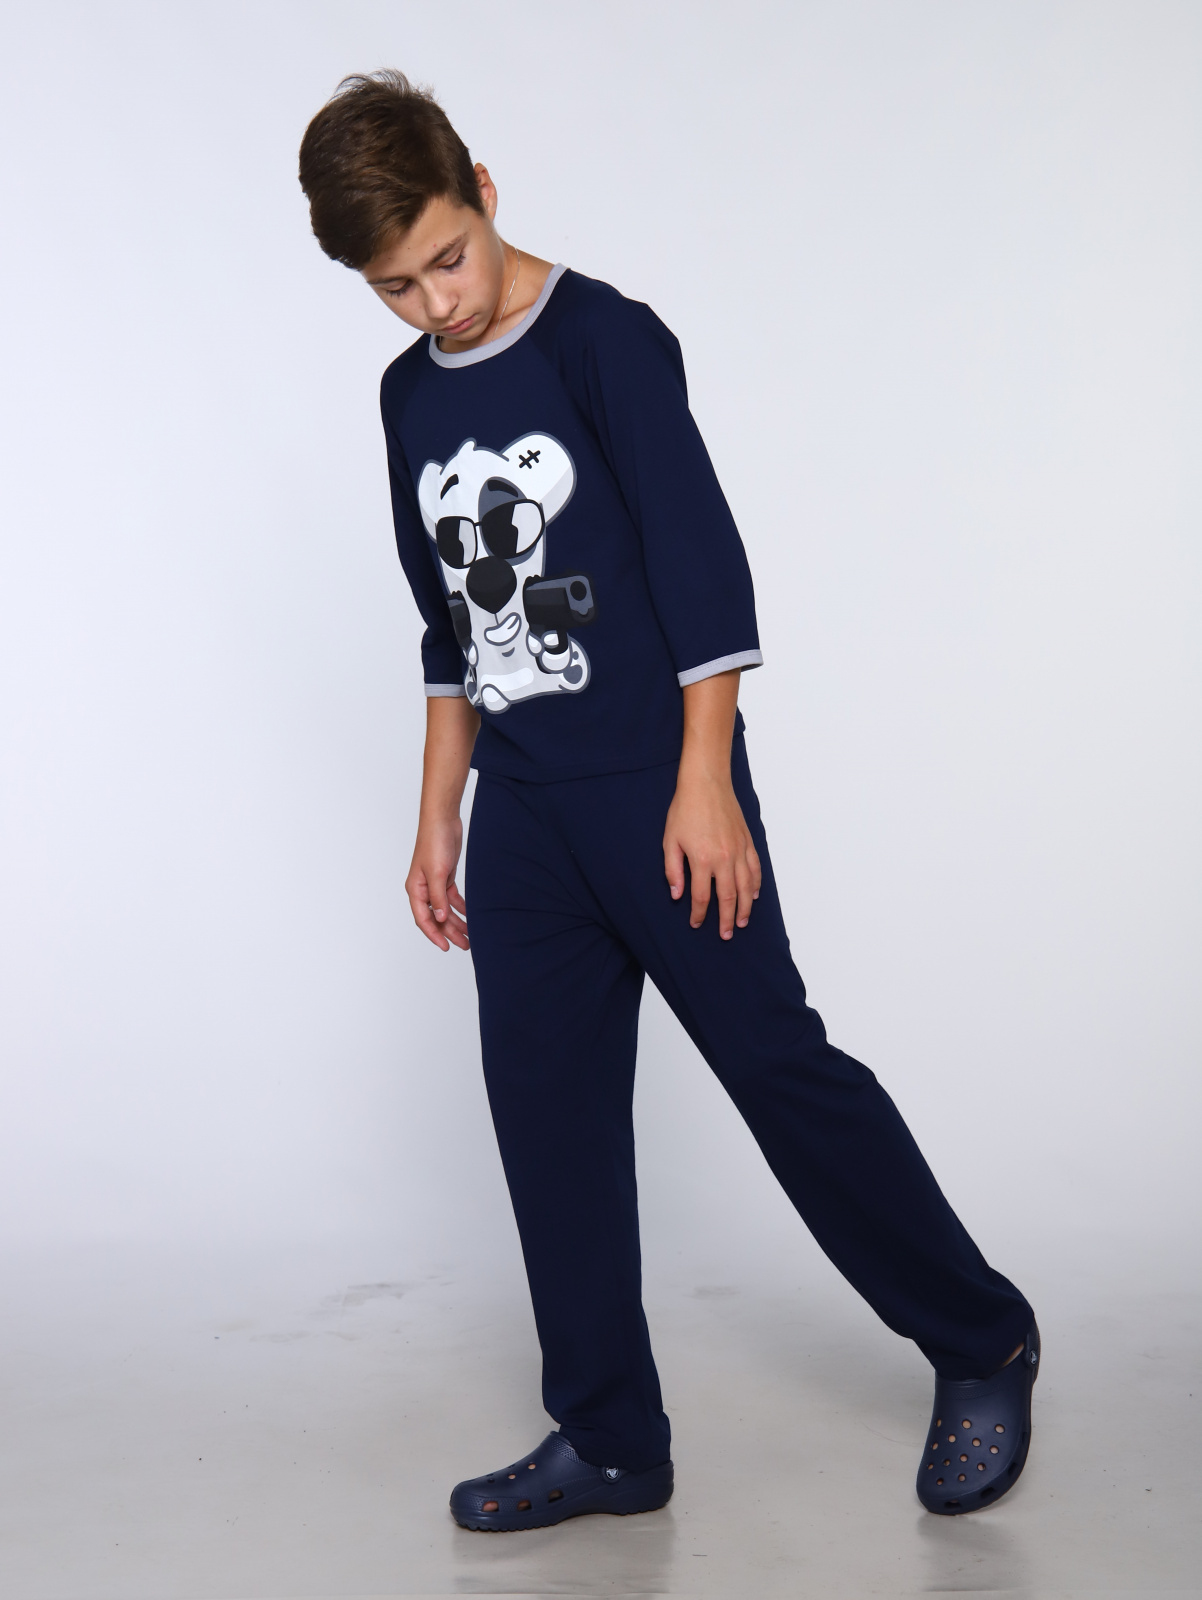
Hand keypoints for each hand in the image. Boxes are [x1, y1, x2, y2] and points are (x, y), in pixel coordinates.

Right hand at [406, 815, 469, 951]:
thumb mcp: (437, 873)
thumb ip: (437, 898)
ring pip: (445, 910)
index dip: (434, 935)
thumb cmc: (434, 842)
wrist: (443, 820)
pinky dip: (461, 908)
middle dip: (450, 932)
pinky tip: (471, 915)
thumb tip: (439, 918)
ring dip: (457, 922)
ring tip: (470, 935)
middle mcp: (423, 889)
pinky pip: (452, 898)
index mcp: (415, 890)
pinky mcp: (445, 877)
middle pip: (436, 917)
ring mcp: (434, 884)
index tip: (446, 947)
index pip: (423, 919)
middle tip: (465, 945)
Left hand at [663, 770, 761, 939]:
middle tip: (725, 934)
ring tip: (741, 922)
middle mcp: (724, 858)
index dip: (699, 914)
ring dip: (744, 908)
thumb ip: (673, 870)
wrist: (706, 783)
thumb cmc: (685, 809)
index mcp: (702, 859)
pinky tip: (753, 896)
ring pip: (745, 887)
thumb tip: (677, 894)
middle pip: (727, 897)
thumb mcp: (670, 840)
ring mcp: (739, 850)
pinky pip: (755, 869)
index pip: (701, 897)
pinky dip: (755, 885)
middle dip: (726, 919)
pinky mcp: (748, 842)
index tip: (695, 923)